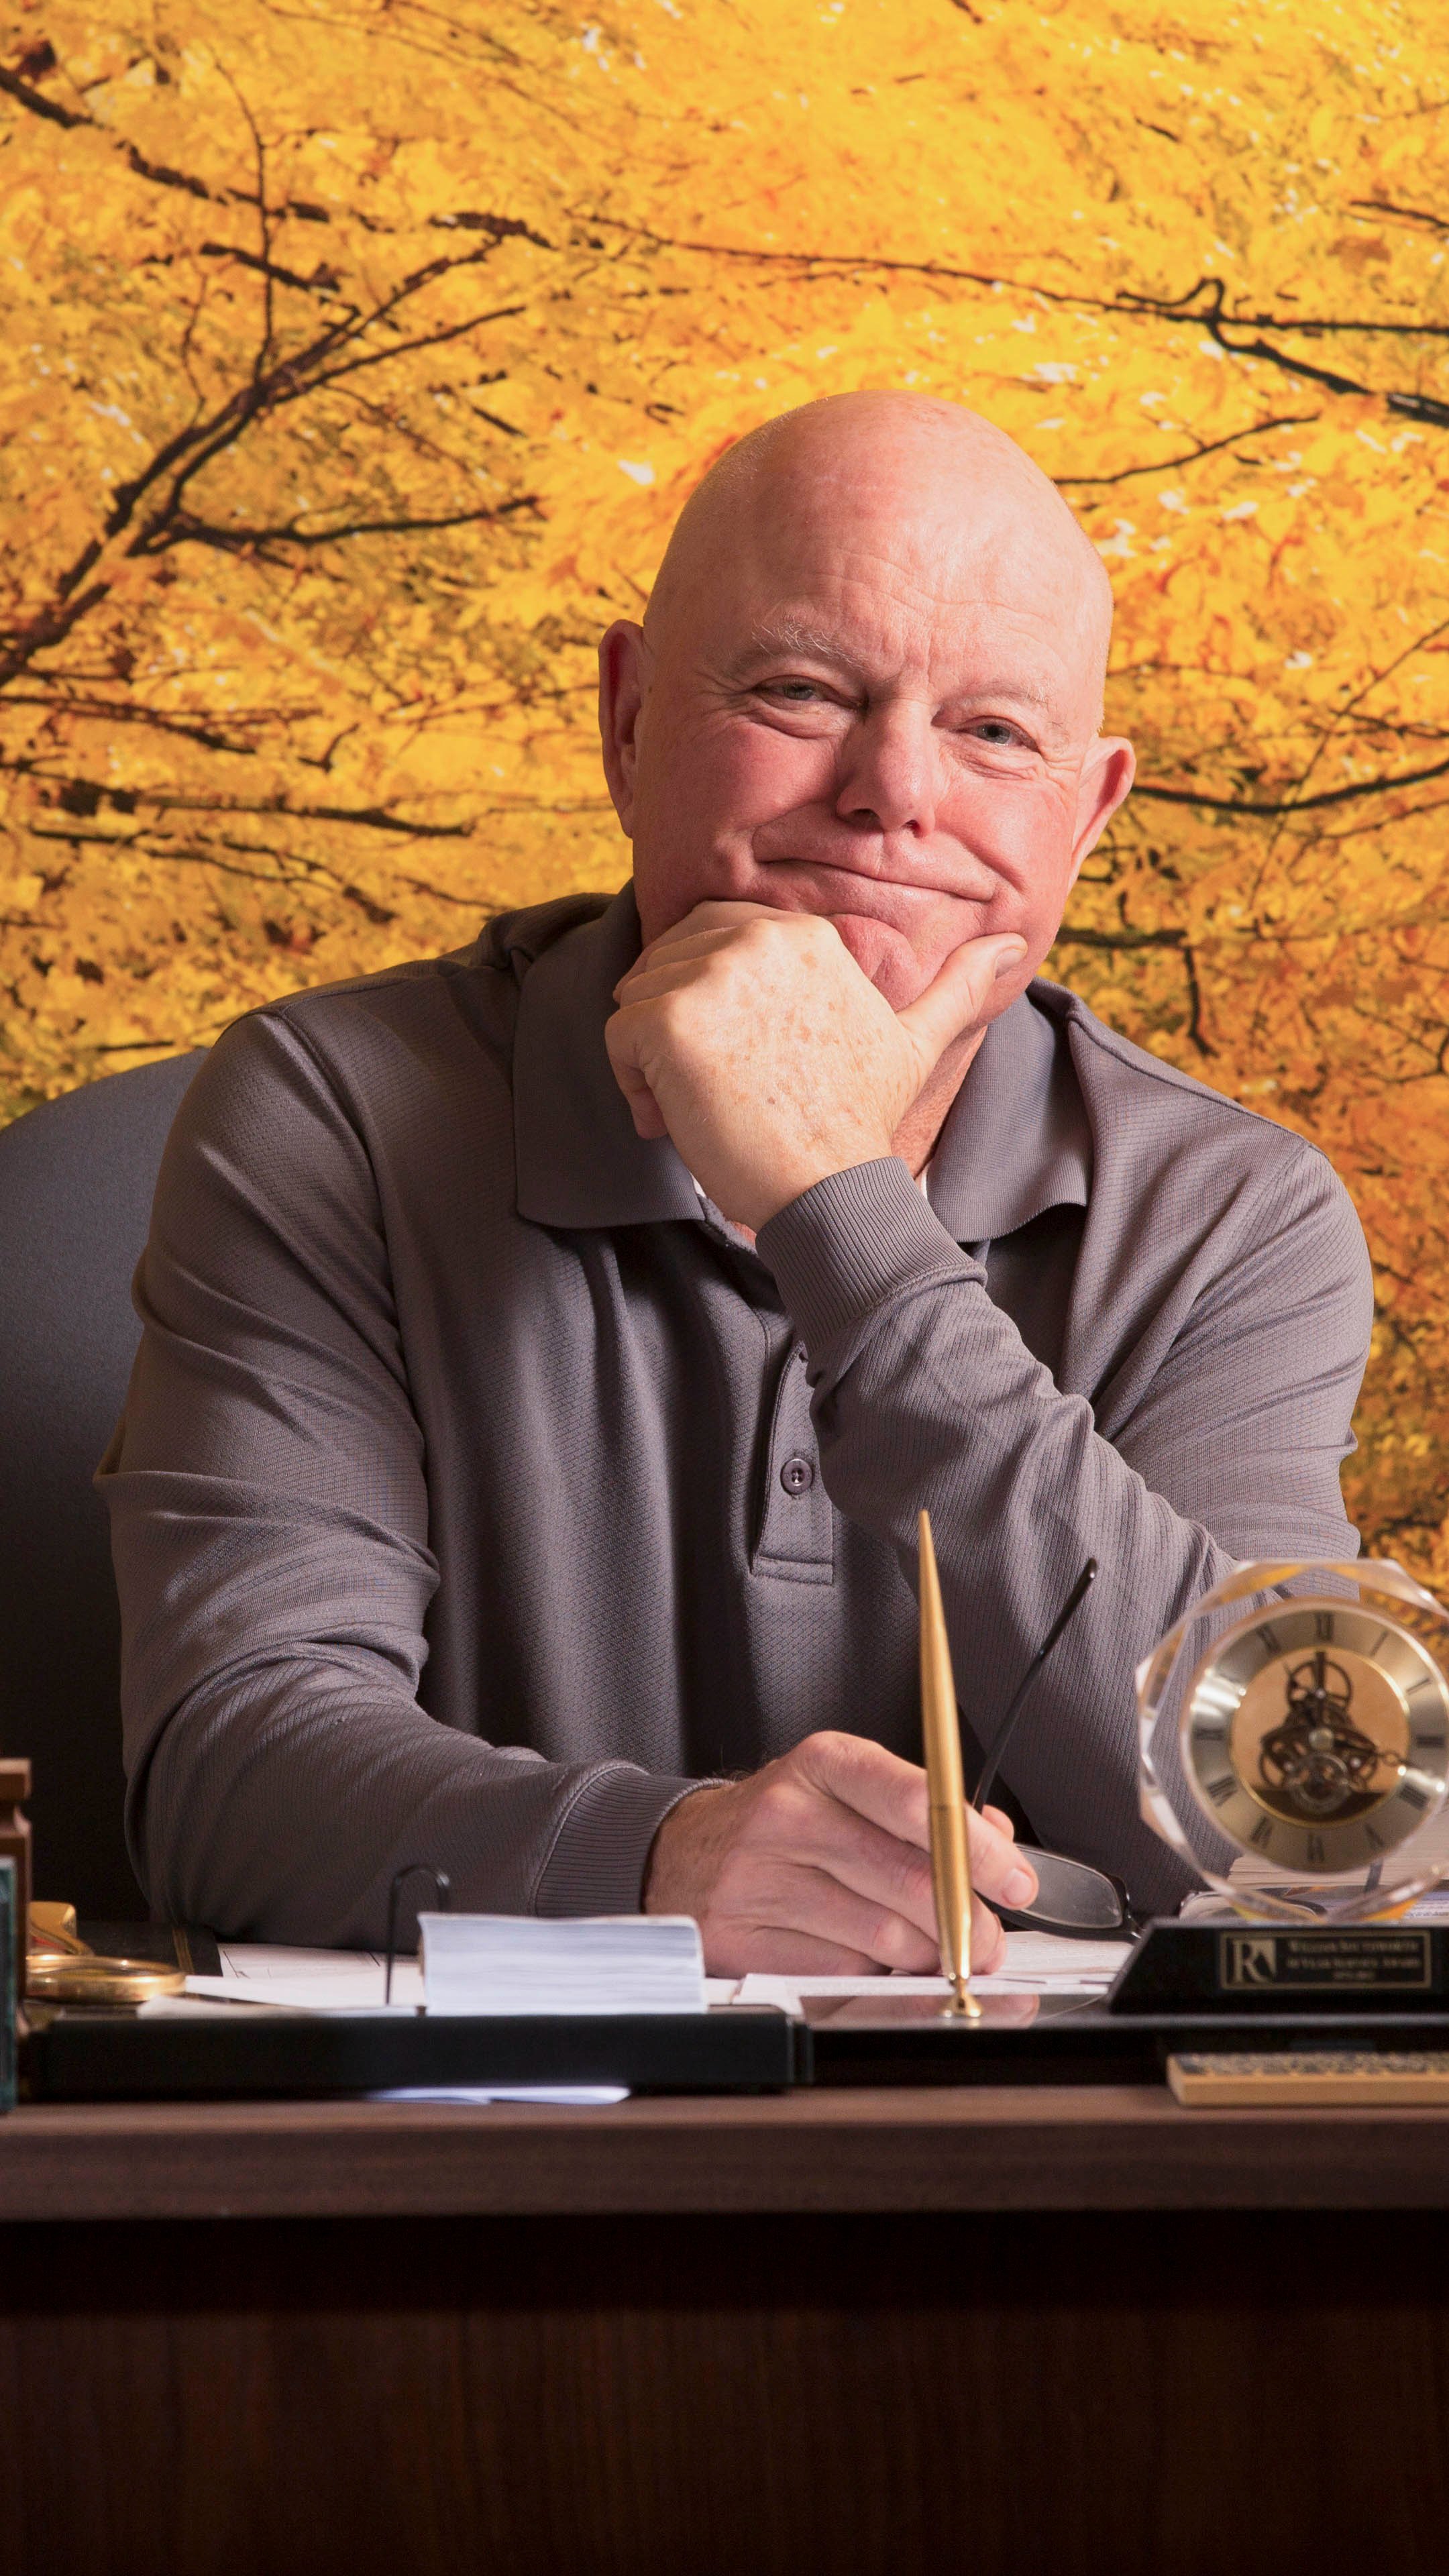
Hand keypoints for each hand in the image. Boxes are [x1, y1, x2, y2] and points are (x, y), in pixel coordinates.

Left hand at [606, 902, 1026, 1231]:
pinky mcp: (669, 1019)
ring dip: (653, 1061)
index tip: (743, 1063)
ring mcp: (710, 976)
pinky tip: (677, 1120)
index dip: (709, 1002)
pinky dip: (632, 1086)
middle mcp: (755, 939)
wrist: (832, 1188)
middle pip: (664, 965)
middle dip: (676, 1030)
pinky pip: (615, 1037)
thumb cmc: (861, 1122)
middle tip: (720, 1092)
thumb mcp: (915, 1042)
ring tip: (705, 1107)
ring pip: (636, 1001)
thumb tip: (1014, 940)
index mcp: (800, 933)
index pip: (706, 937)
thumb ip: (956, 987)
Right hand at [642, 1730, 1037, 1976]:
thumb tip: (996, 1841)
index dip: (979, 1849)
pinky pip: (839, 1971)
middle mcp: (787, 1814)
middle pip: (908, 1879)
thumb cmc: (783, 1822)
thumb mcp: (846, 1789)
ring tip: (931, 1950)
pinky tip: (868, 1959)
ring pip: (881, 1935)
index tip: (1016, 1881)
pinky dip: (869, 1975)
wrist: (682, 1851)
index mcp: (823, 1763)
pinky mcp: (741, 1937)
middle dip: (967, 1923)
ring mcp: (759, 1878)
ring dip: (924, 1955)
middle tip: (988, 1941)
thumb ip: (922, 1810)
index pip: (917, 1802)